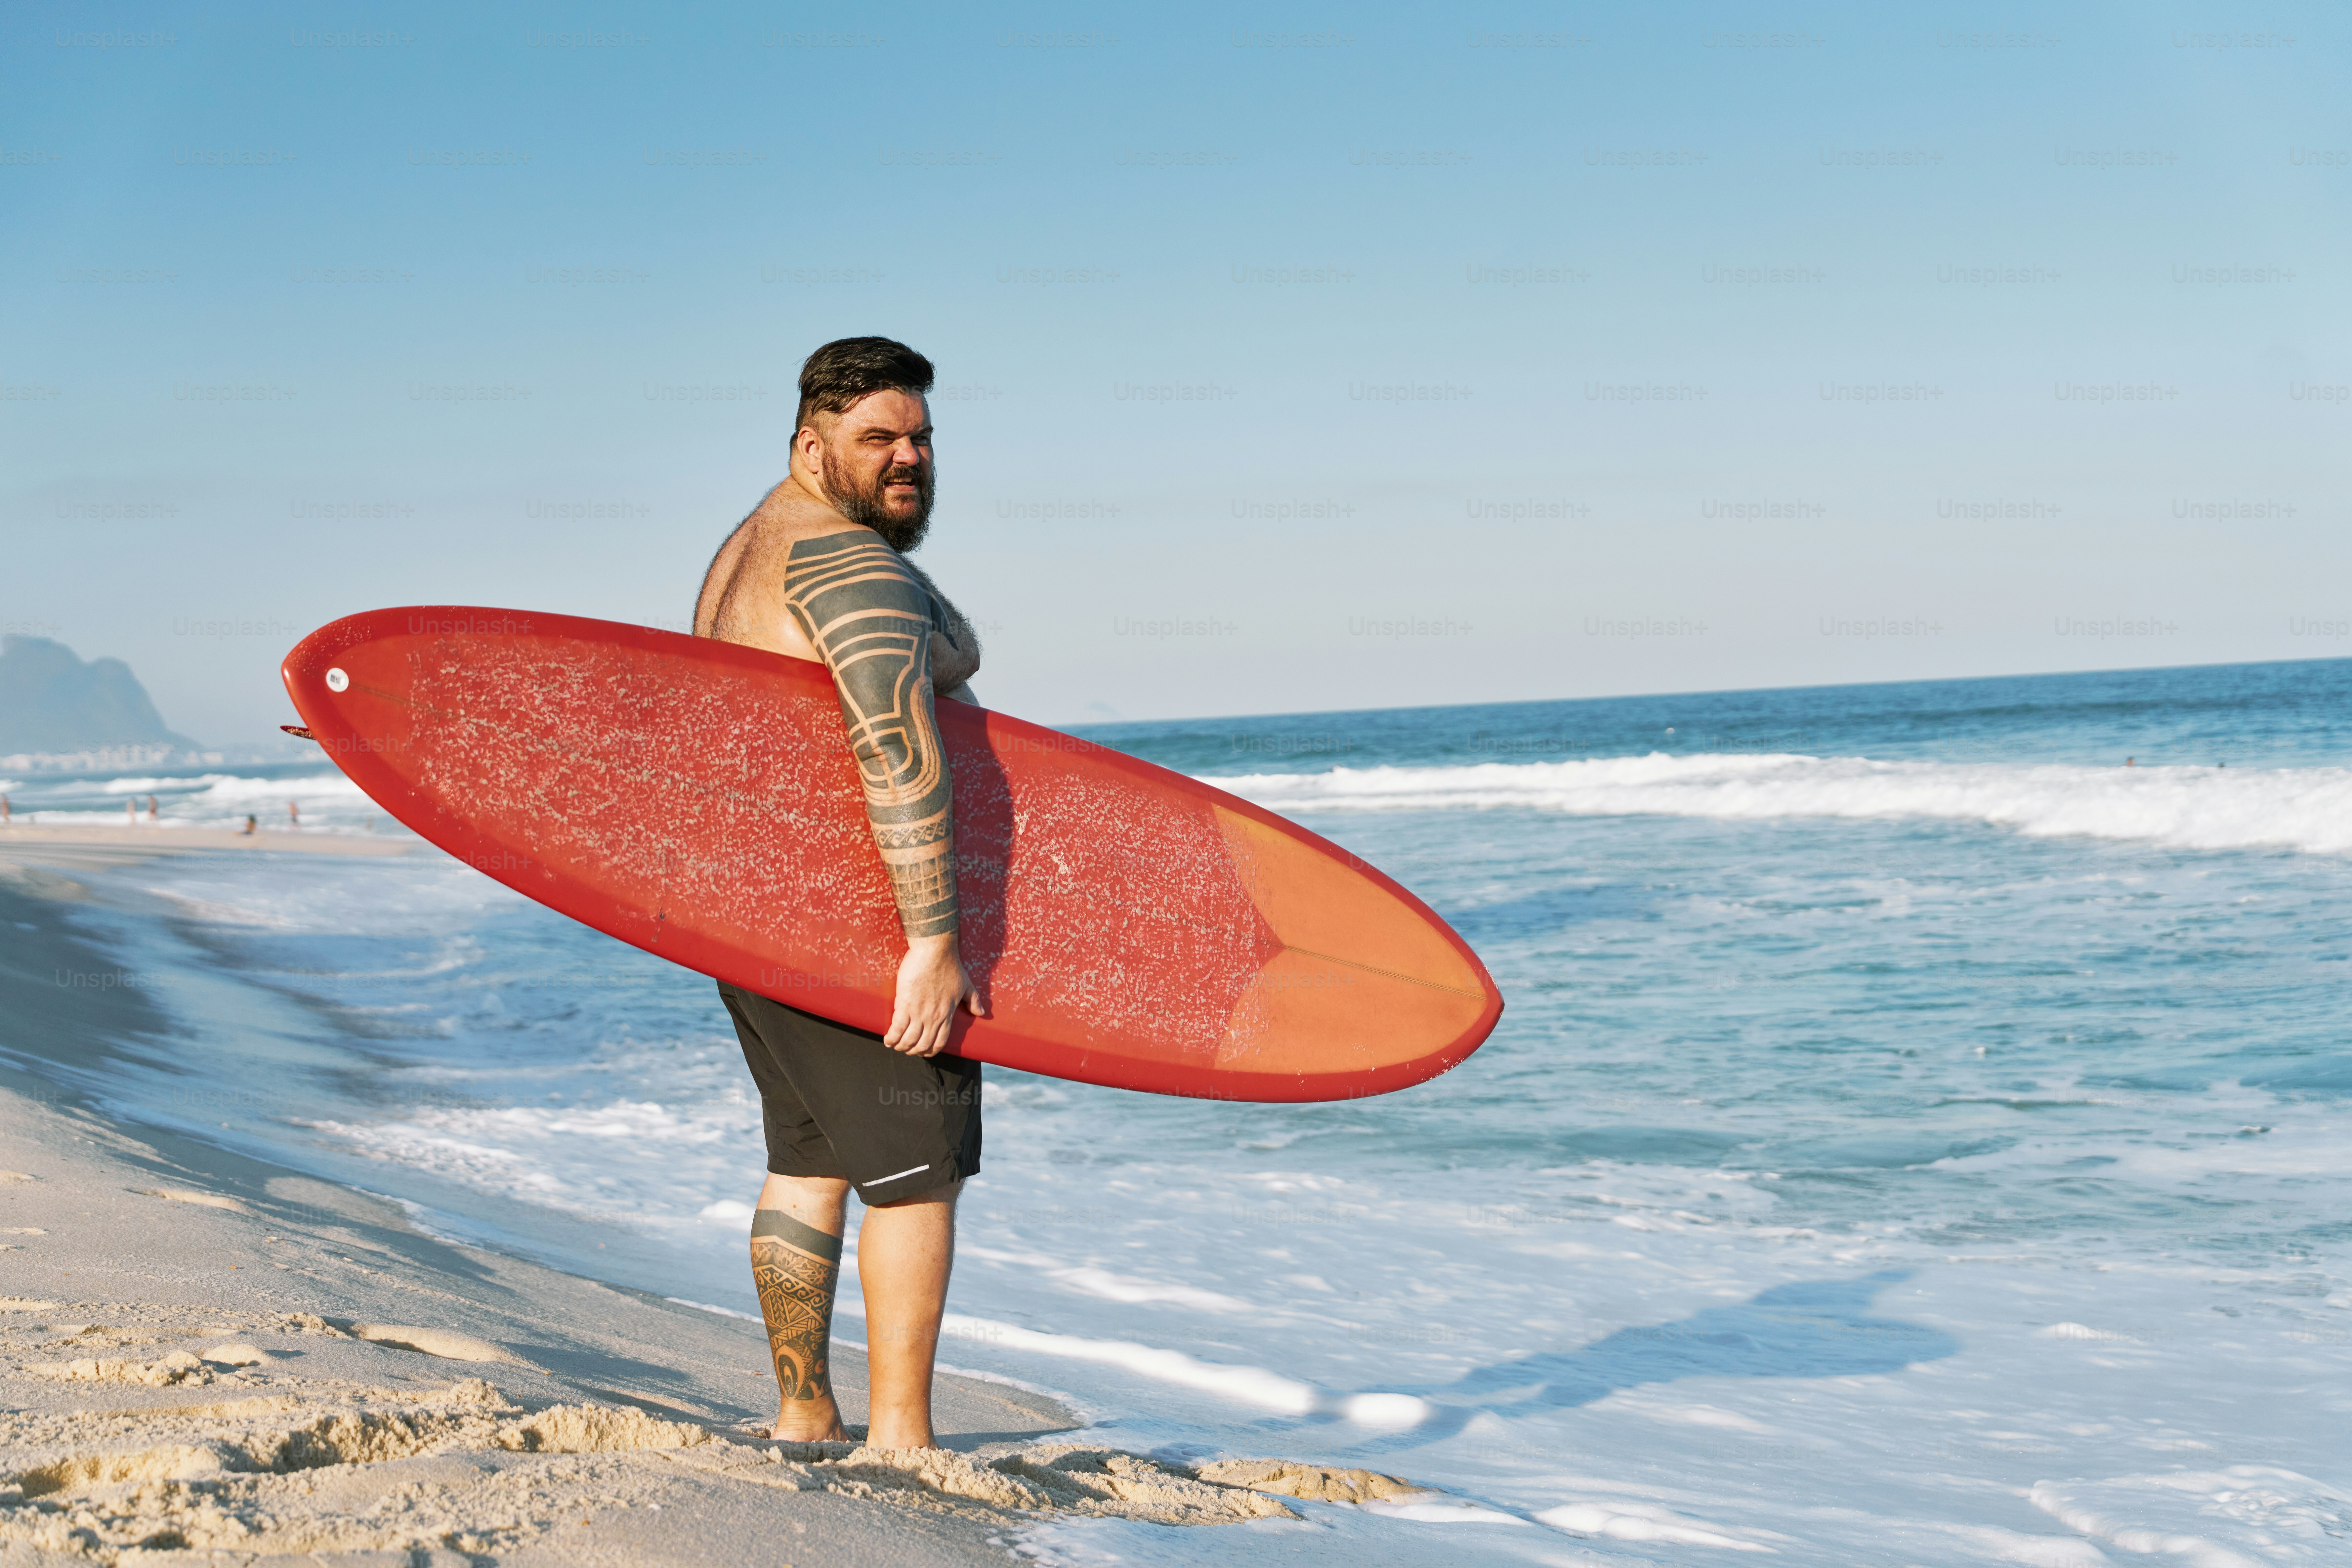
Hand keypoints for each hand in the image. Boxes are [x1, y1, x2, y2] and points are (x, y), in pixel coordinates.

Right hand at [883, 933, 984, 1056]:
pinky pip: (897, 1028)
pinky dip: (891, 1037)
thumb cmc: (950, 965)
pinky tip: (887, 1040)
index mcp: (947, 1014)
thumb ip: (973, 1000)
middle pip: (922, 1045)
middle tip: (906, 1049)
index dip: (930, 1051)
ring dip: (901, 1046)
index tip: (922, 1052)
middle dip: (913, 1051)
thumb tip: (981, 1012)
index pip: (939, 1042)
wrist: (935, 950)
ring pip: (909, 1039)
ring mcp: (919, 1012)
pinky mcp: (905, 1003)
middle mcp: (933, 1017)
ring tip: (895, 1045)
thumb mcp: (966, 984)